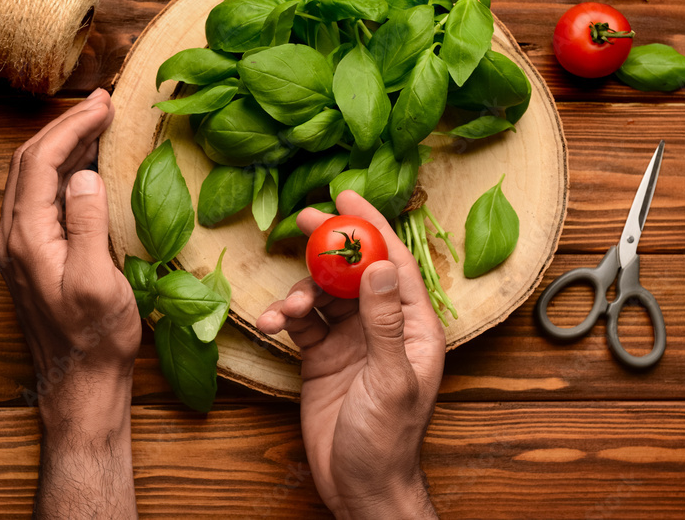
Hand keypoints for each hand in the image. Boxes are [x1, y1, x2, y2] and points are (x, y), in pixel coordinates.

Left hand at [0, 88, 138, 518]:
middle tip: (102, 103)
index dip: (72, 127)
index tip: (105, 104)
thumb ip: (87, 223)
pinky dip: (62, 169)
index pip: (41, 162)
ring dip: (62, 144)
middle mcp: (13, 236)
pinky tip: (87, 166)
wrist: (81, 381)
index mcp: (26, 236)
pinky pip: (41, 196)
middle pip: (30, 162)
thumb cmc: (96, 336)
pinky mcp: (33, 255)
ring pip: (33, 177)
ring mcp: (20, 246)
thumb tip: (84, 173)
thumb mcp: (98, 279)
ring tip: (96, 123)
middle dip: (65, 126)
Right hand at [257, 191, 444, 519]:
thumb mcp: (389, 379)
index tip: (346, 196)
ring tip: (285, 310)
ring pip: (323, 295)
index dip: (372, 227)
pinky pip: (302, 323)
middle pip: (354, 271)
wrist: (359, 486)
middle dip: (329, 246)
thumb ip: (384, 321)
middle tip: (302, 220)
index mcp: (413, 326)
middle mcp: (383, 325)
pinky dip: (285, 318)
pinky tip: (271, 324)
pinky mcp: (322, 356)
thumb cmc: (388, 439)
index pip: (394, 264)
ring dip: (300, 293)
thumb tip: (381, 265)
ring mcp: (351, 340)